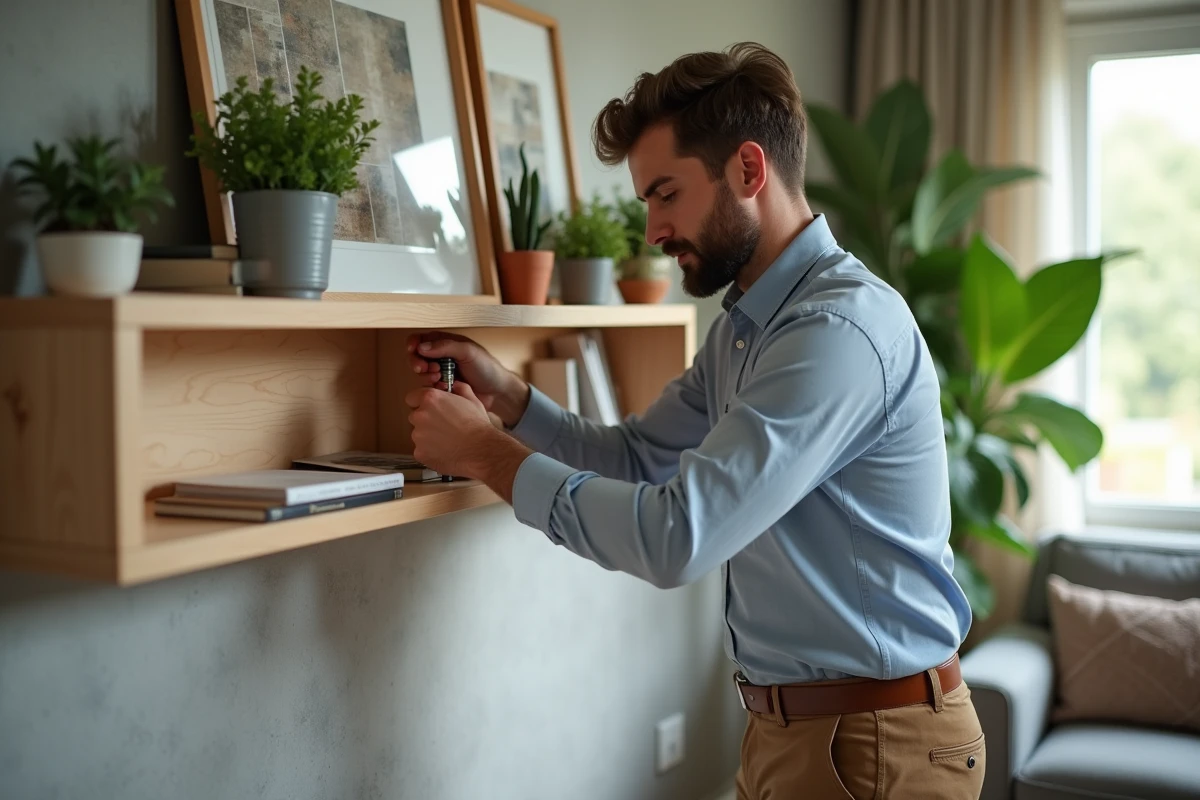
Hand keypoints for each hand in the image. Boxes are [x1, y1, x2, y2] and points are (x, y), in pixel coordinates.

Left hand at [405, 380, 499, 478]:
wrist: (481, 451)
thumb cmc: (478, 425)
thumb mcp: (472, 400)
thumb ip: (460, 389)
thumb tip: (456, 385)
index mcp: (430, 399)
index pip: (412, 398)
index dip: (420, 403)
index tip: (430, 409)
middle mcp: (420, 415)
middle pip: (415, 417)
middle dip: (425, 421)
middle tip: (443, 427)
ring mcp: (418, 435)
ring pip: (418, 435)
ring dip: (428, 437)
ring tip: (447, 442)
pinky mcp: (419, 453)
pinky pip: (421, 450)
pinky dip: (430, 452)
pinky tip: (446, 452)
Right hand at [406, 331, 529, 426]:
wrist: (497, 392)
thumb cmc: (488, 368)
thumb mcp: (468, 352)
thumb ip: (446, 347)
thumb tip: (422, 347)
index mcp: (447, 343)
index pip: (422, 339)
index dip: (414, 343)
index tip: (413, 350)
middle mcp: (442, 356)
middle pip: (417, 356)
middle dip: (417, 362)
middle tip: (425, 368)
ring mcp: (441, 372)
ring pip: (422, 373)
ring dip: (426, 376)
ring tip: (439, 378)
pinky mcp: (442, 387)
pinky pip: (429, 387)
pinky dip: (432, 387)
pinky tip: (443, 387)